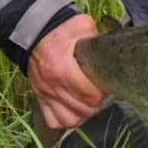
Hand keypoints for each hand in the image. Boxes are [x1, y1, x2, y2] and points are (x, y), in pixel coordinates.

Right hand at [28, 13, 105, 128]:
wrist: (36, 32)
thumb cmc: (61, 30)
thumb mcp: (82, 26)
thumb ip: (97, 39)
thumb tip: (111, 49)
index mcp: (62, 69)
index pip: (90, 96)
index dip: (104, 92)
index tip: (107, 83)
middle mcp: (52, 86)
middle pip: (83, 110)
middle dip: (98, 104)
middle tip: (102, 92)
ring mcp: (45, 94)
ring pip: (69, 120)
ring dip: (83, 114)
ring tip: (90, 102)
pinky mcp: (40, 97)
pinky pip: (53, 120)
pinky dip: (65, 119)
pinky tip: (75, 108)